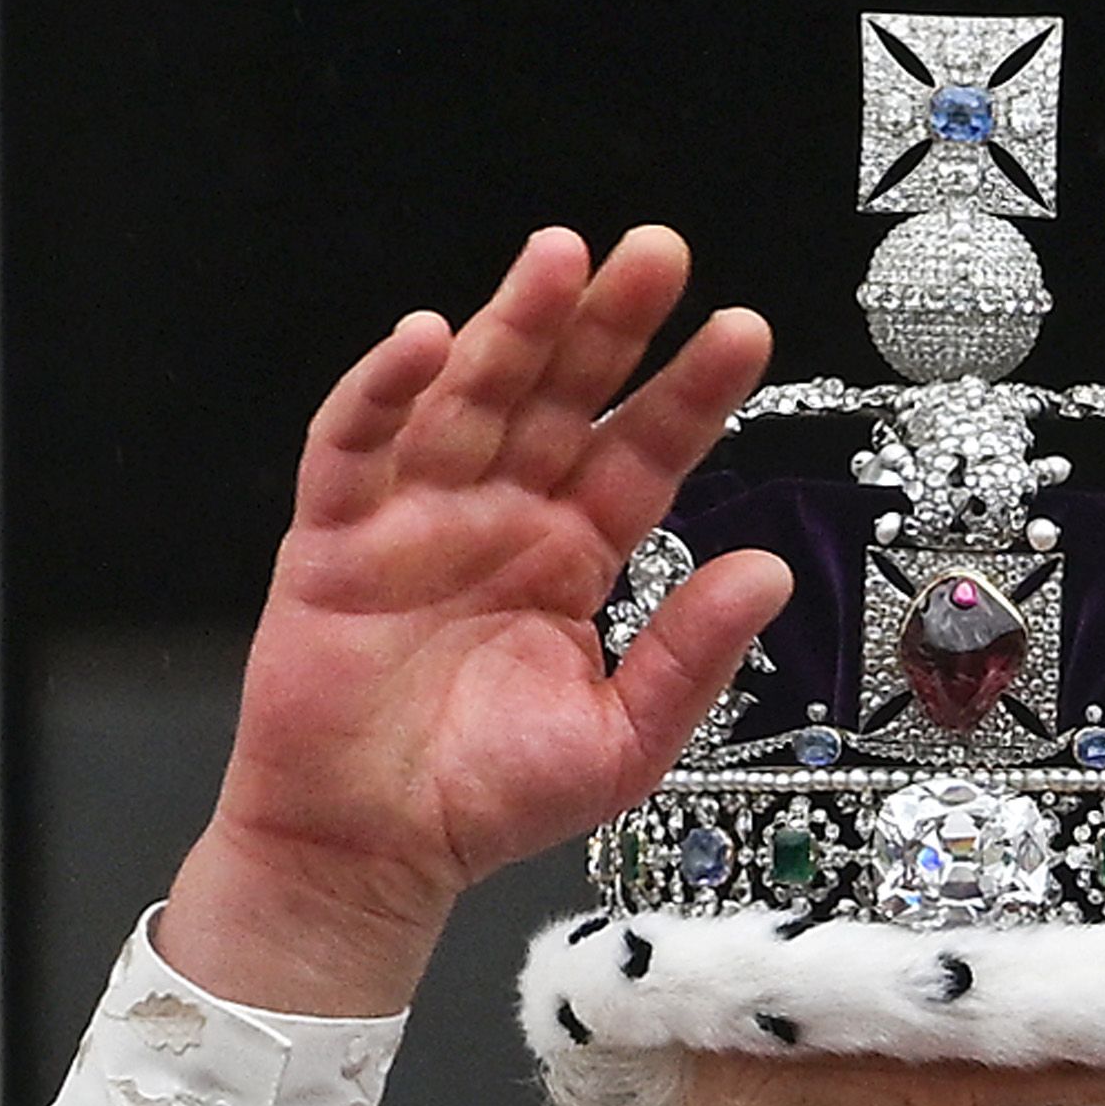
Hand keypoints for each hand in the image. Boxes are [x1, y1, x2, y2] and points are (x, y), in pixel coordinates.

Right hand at [162, 226, 788, 1016]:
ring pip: (469, 396)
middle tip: (658, 254)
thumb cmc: (489, 797)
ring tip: (560, 259)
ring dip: (510, 324)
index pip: (642, 453)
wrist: (376, 851)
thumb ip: (691, 655)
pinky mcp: (337, 535)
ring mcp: (418, 516)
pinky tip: (424, 340)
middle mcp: (501, 518)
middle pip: (561, 398)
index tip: (741, 333)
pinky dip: (383, 390)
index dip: (689, 392)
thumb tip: (766, 573)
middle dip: (608, 325)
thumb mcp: (623, 740)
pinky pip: (355, 444)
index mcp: (573, 556)